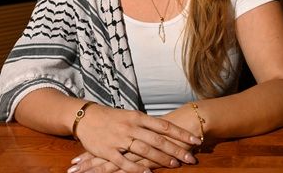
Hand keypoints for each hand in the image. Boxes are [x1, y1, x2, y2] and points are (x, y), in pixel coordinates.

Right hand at [73, 105, 200, 172]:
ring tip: (175, 164)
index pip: (164, 125)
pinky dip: (137, 168)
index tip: (196, 139)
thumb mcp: (131, 116)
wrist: (86, 117)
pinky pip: (124, 162)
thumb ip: (148, 124)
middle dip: (176, 149)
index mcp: (138, 117)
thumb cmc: (112, 117)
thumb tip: (167, 130)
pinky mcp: (108, 151)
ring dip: (161, 158)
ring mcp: (120, 139)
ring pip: (144, 150)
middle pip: (158, 139)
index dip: (181, 133)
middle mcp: (131, 127)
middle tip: (191, 157)